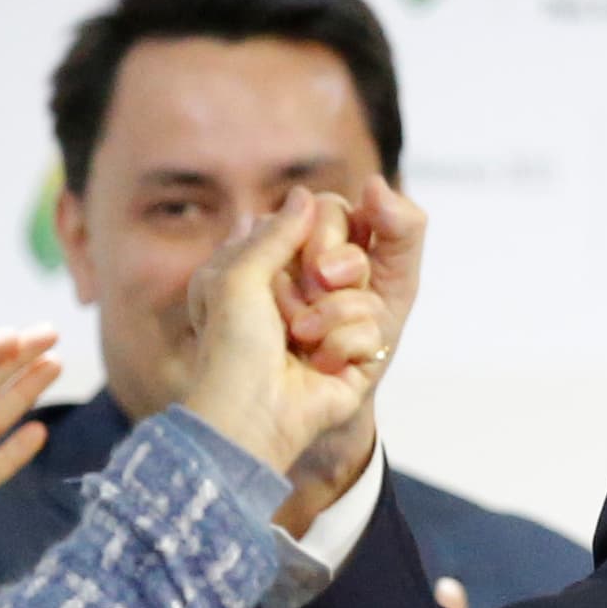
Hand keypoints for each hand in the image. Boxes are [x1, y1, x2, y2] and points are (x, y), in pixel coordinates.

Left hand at [263, 177, 426, 532]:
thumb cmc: (234, 345)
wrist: (252, 411)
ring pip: (364, 292)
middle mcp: (301, 292)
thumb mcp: (239, 274)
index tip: (307, 254)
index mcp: (266, 267)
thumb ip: (278, 231)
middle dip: (323, 275)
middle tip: (298, 301)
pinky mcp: (355, 358)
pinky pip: (372, 329)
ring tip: (299, 342)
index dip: (320, 232)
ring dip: (328, 317)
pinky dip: (342, 348)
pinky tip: (318, 368)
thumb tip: (306, 196)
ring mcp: (331, 325)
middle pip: (349, 254)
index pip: (317, 224)